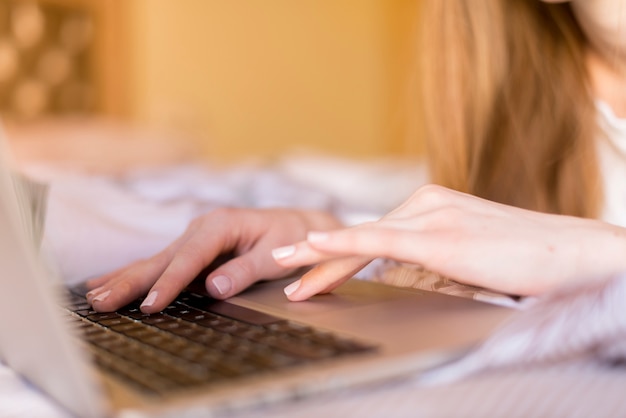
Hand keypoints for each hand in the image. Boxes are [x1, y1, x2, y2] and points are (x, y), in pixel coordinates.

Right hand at [85, 207, 341, 312]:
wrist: (298, 225)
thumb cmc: (290, 237)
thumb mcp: (276, 254)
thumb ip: (245, 270)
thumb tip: (214, 288)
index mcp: (221, 224)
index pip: (190, 257)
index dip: (170, 282)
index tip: (150, 305)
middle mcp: (203, 227)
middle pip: (163, 257)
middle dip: (132, 280)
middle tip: (101, 301)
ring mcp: (195, 236)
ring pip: (156, 260)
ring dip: (125, 278)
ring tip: (95, 295)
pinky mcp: (193, 248)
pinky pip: (162, 262)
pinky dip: (137, 273)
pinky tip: (112, 281)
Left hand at [273, 185, 625, 300]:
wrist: (571, 253)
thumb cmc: (524, 259)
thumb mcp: (468, 255)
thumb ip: (433, 258)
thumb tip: (406, 274)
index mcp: (430, 207)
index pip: (370, 232)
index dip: (335, 253)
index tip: (306, 266)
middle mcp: (425, 204)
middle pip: (358, 235)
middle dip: (316, 255)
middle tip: (279, 264)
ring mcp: (430, 217)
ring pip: (360, 238)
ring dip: (319, 258)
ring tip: (283, 270)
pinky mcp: (438, 236)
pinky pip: (378, 240)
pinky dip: (342, 245)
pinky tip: (315, 250)